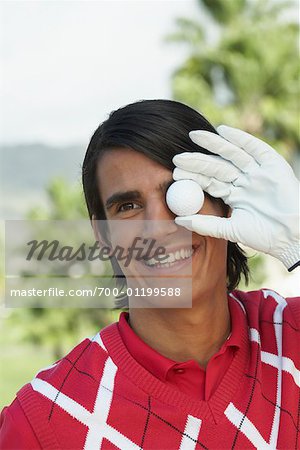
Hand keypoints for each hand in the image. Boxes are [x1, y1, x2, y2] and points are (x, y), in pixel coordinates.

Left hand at [173, 125, 299, 270]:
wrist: (291, 236)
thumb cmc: (263, 236)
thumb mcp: (230, 229)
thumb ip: (205, 224)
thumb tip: (178, 221)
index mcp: (234, 195)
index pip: (209, 182)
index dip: (193, 177)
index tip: (175, 173)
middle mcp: (244, 181)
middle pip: (217, 166)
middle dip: (198, 161)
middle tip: (177, 157)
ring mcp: (258, 172)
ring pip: (232, 154)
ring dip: (214, 145)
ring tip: (195, 136)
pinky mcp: (272, 164)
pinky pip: (254, 148)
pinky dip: (240, 138)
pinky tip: (223, 130)